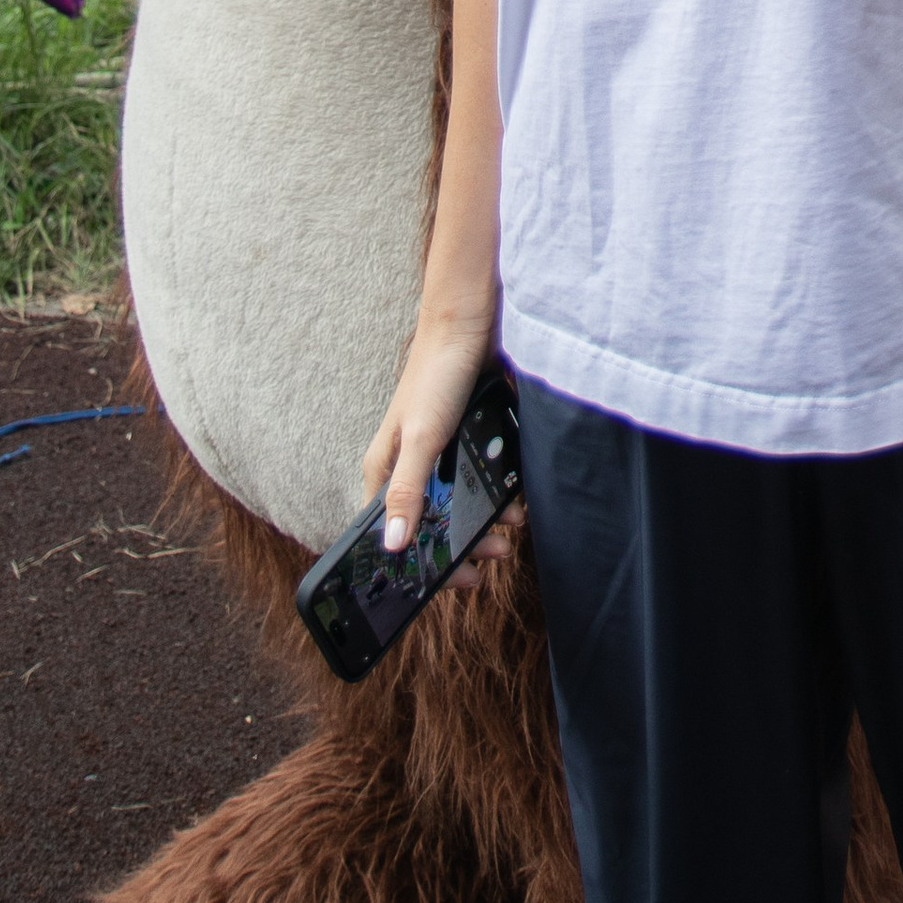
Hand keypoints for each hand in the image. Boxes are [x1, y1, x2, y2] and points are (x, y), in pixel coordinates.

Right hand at [363, 304, 494, 554]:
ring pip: (461, 503)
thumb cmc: (436, 374)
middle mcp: (409, 465)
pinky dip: (500, 491)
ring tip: (513, 523)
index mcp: (385, 470)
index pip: (393, 534)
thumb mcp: (423, 437)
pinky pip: (482, 478)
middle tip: (494, 555)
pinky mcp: (467, 439)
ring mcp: (439, 452)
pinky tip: (517, 496)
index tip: (452, 581)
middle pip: (432, 524)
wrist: (471, 321)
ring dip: (488, 519)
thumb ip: (408, 491)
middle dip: (464, 544)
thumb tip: (392, 545)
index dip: (420, 563)